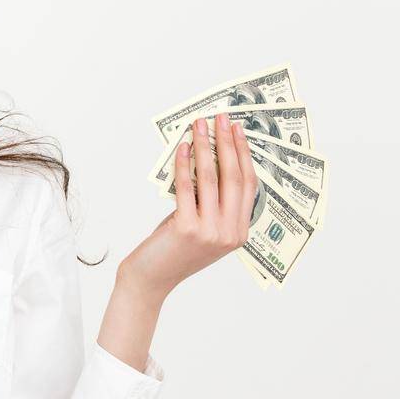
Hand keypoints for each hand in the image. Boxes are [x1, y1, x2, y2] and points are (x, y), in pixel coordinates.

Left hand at [119, 112, 257, 300]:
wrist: (151, 280)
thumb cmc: (172, 250)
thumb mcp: (202, 226)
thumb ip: (211, 202)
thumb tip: (208, 158)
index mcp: (240, 232)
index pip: (248, 185)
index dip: (244, 154)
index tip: (237, 130)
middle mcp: (231, 232)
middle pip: (233, 177)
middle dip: (228, 142)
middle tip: (221, 118)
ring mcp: (211, 232)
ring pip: (211, 178)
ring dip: (205, 147)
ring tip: (199, 125)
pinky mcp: (188, 229)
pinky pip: (186, 187)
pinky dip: (183, 164)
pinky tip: (181, 147)